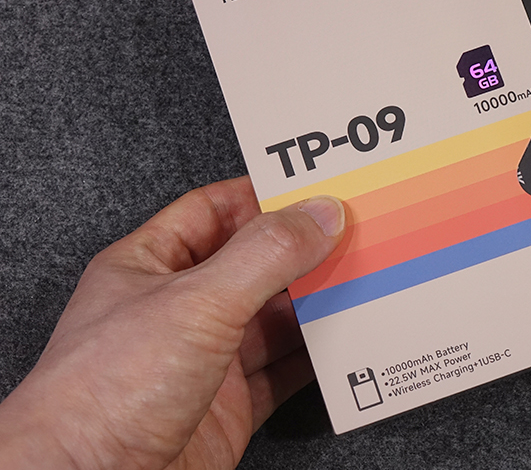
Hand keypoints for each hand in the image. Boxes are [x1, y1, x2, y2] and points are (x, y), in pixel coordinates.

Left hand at [0, 177, 345, 469]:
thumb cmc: (105, 392)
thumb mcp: (195, 302)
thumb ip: (263, 256)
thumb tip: (318, 215)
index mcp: (151, 266)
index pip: (214, 211)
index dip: (262, 198)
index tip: (312, 191)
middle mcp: (178, 307)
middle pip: (253, 264)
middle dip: (300, 252)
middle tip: (349, 235)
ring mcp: (205, 358)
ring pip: (273, 318)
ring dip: (314, 305)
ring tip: (358, 283)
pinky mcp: (229, 405)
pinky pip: (283, 370)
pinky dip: (316, 357)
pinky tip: (343, 343)